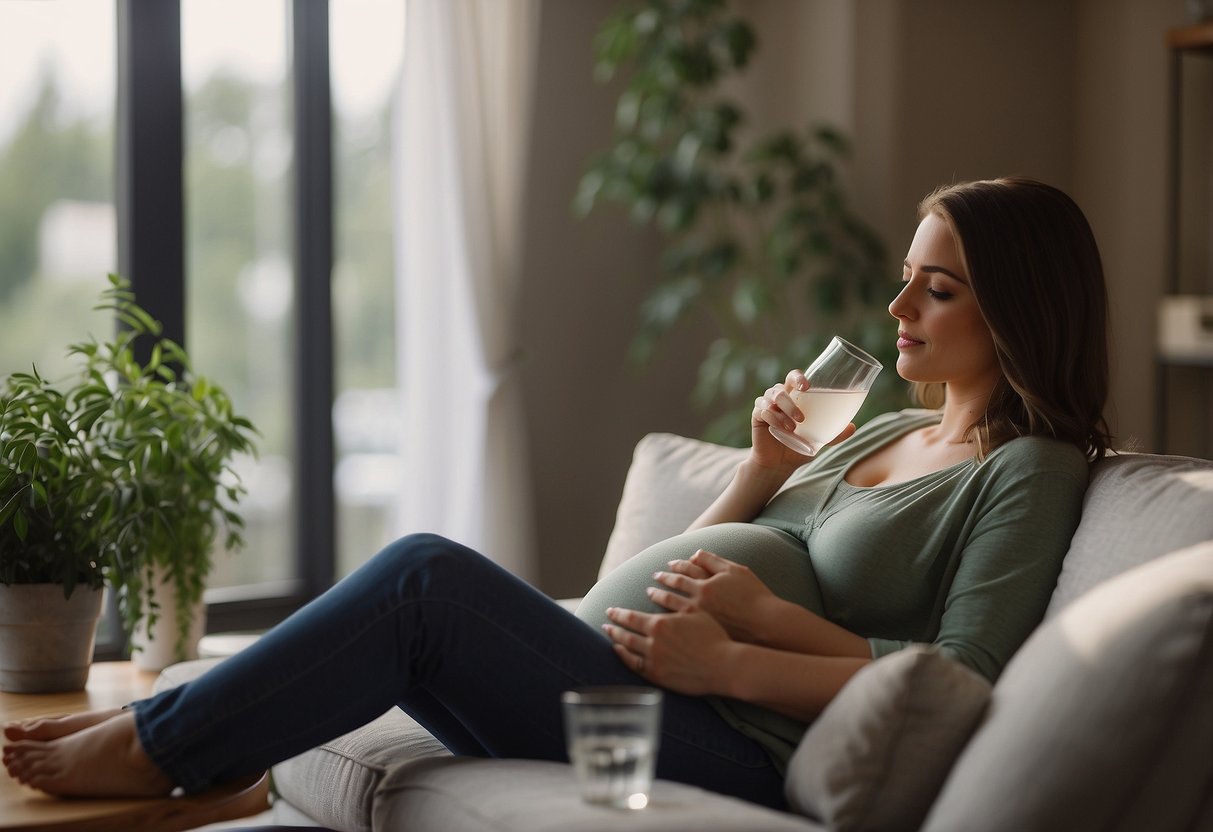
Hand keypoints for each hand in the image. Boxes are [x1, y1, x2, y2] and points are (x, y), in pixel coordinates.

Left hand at [603, 607, 734, 696]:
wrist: (724, 664)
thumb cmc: (714, 635)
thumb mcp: (695, 611)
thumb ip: (673, 600)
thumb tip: (653, 591)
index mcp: (661, 624)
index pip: (631, 617)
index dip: (618, 614)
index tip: (610, 611)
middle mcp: (653, 642)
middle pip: (625, 633)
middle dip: (613, 627)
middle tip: (605, 622)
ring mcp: (654, 661)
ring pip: (627, 650)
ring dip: (616, 641)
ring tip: (610, 636)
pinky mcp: (659, 676)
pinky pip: (635, 667)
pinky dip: (625, 659)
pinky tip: (621, 653)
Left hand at [647, 549, 779, 644]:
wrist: (766, 627)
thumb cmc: (754, 597)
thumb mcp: (737, 571)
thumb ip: (714, 561)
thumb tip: (695, 553)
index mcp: (707, 584)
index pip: (685, 571)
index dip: (675, 566)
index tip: (667, 565)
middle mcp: (699, 602)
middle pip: (674, 588)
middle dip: (662, 582)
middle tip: (652, 580)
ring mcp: (698, 620)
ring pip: (672, 607)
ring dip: (659, 599)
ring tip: (652, 594)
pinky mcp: (700, 635)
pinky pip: (678, 625)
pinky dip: (666, 619)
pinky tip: (660, 618)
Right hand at [751, 369, 854, 468]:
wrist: (779, 464)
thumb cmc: (799, 446)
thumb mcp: (819, 441)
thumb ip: (834, 434)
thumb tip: (853, 427)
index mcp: (794, 397)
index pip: (793, 378)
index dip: (798, 377)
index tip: (807, 386)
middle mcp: (779, 398)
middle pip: (781, 387)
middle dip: (790, 399)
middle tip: (802, 417)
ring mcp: (766, 406)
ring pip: (772, 397)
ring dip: (784, 411)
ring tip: (793, 428)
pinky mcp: (757, 416)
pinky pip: (762, 410)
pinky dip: (773, 418)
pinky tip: (780, 429)